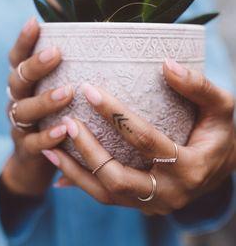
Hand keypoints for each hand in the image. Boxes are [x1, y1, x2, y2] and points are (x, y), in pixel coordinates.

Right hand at [1, 17, 72, 195]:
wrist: (39, 161)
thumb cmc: (59, 115)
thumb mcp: (61, 91)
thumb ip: (73, 73)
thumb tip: (107, 47)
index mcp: (27, 82)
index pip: (19, 57)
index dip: (24, 40)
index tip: (35, 22)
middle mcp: (19, 99)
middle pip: (19, 79)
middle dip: (36, 65)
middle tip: (56, 53)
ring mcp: (20, 124)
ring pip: (24, 109)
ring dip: (45, 100)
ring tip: (67, 92)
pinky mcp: (26, 148)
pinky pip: (33, 142)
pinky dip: (47, 136)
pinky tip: (63, 130)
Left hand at [42, 59, 234, 214]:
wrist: (222, 165)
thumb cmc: (220, 131)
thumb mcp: (221, 105)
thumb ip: (198, 85)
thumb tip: (167, 63)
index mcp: (190, 166)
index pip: (146, 140)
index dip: (116, 115)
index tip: (89, 90)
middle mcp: (170, 192)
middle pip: (119, 178)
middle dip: (89, 150)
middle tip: (67, 122)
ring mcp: (154, 204)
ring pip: (107, 194)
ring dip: (76, 172)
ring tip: (50, 147)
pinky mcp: (142, 204)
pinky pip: (106, 196)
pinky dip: (81, 182)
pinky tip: (60, 164)